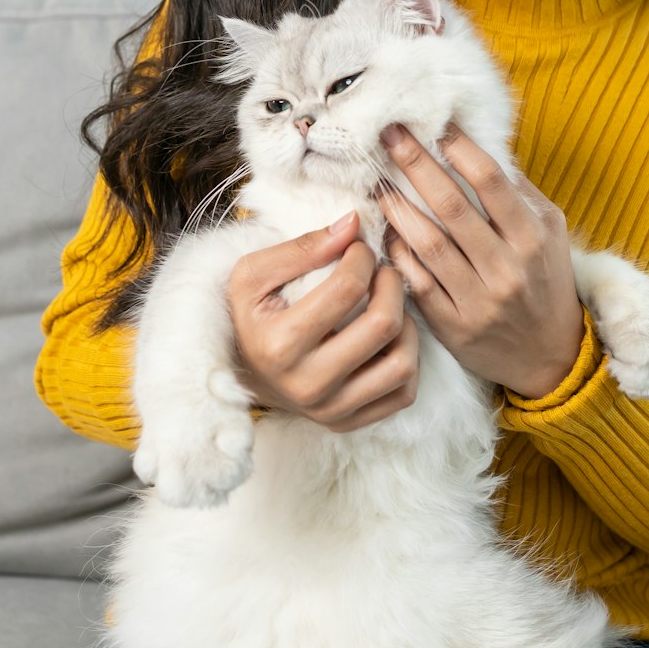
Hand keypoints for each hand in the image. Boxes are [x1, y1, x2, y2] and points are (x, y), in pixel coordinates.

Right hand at [226, 213, 420, 433]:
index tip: (357, 248)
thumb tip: (353, 224)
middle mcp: (307, 385)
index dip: (361, 256)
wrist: (240, 371)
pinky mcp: (348, 423)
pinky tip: (388, 339)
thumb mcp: (254, 274)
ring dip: (405, 324)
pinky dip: (407, 360)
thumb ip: (302, 247)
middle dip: (391, 284)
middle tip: (382, 271)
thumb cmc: (249, 316)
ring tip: (388, 306)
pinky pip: (403, 394)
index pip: (347, 288)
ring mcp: (331, 410)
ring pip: (402, 365)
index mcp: (280, 344)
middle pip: (382, 326)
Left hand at [375, 123, 584, 400]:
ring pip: (427, 245)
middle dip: (416, 165)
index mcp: (532, 238)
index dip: (459, 149)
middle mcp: (506, 268)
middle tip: (389, 135)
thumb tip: (480, 146)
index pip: (491, 181)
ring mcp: (478, 300)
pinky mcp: (454, 327)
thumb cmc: (546, 282)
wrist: (551, 358)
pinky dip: (396, 254)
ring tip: (377, 182)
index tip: (434, 125)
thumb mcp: (551, 233)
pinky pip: (417, 283)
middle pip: (452, 207)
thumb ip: (520, 193)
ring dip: (397, 208)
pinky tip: (383, 232)